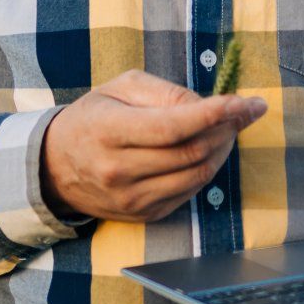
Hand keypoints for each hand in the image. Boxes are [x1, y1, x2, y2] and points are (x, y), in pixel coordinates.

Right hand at [40, 69, 265, 223]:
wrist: (56, 166)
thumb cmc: (94, 117)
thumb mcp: (121, 88)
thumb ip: (165, 92)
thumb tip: (209, 106)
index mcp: (108, 132)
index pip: (172, 128)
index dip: (214, 114)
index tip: (246, 102)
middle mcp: (118, 171)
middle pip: (190, 153)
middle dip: (227, 129)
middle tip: (244, 110)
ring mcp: (132, 199)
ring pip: (197, 176)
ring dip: (223, 150)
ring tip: (230, 127)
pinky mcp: (145, 215)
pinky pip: (190, 192)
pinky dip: (207, 168)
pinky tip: (209, 149)